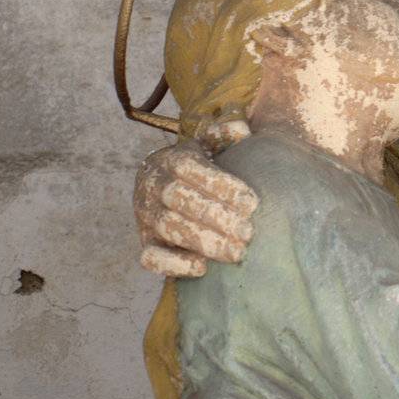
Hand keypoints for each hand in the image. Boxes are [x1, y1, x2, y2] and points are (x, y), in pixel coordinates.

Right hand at [135, 139, 259, 277]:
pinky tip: (202, 268)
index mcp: (170, 159)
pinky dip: (172, 264)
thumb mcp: (213, 144)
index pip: (189, 169)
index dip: (221, 186)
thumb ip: (226, 135)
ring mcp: (145, 215)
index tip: (253, 203)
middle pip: (178, 199)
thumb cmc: (203, 166)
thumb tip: (240, 129)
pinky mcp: (144, 241)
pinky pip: (149, 256)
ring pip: (166, 228)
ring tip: (237, 252)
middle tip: (248, 232)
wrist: (167, 184)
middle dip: (216, 217)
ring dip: (203, 241)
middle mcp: (152, 185)